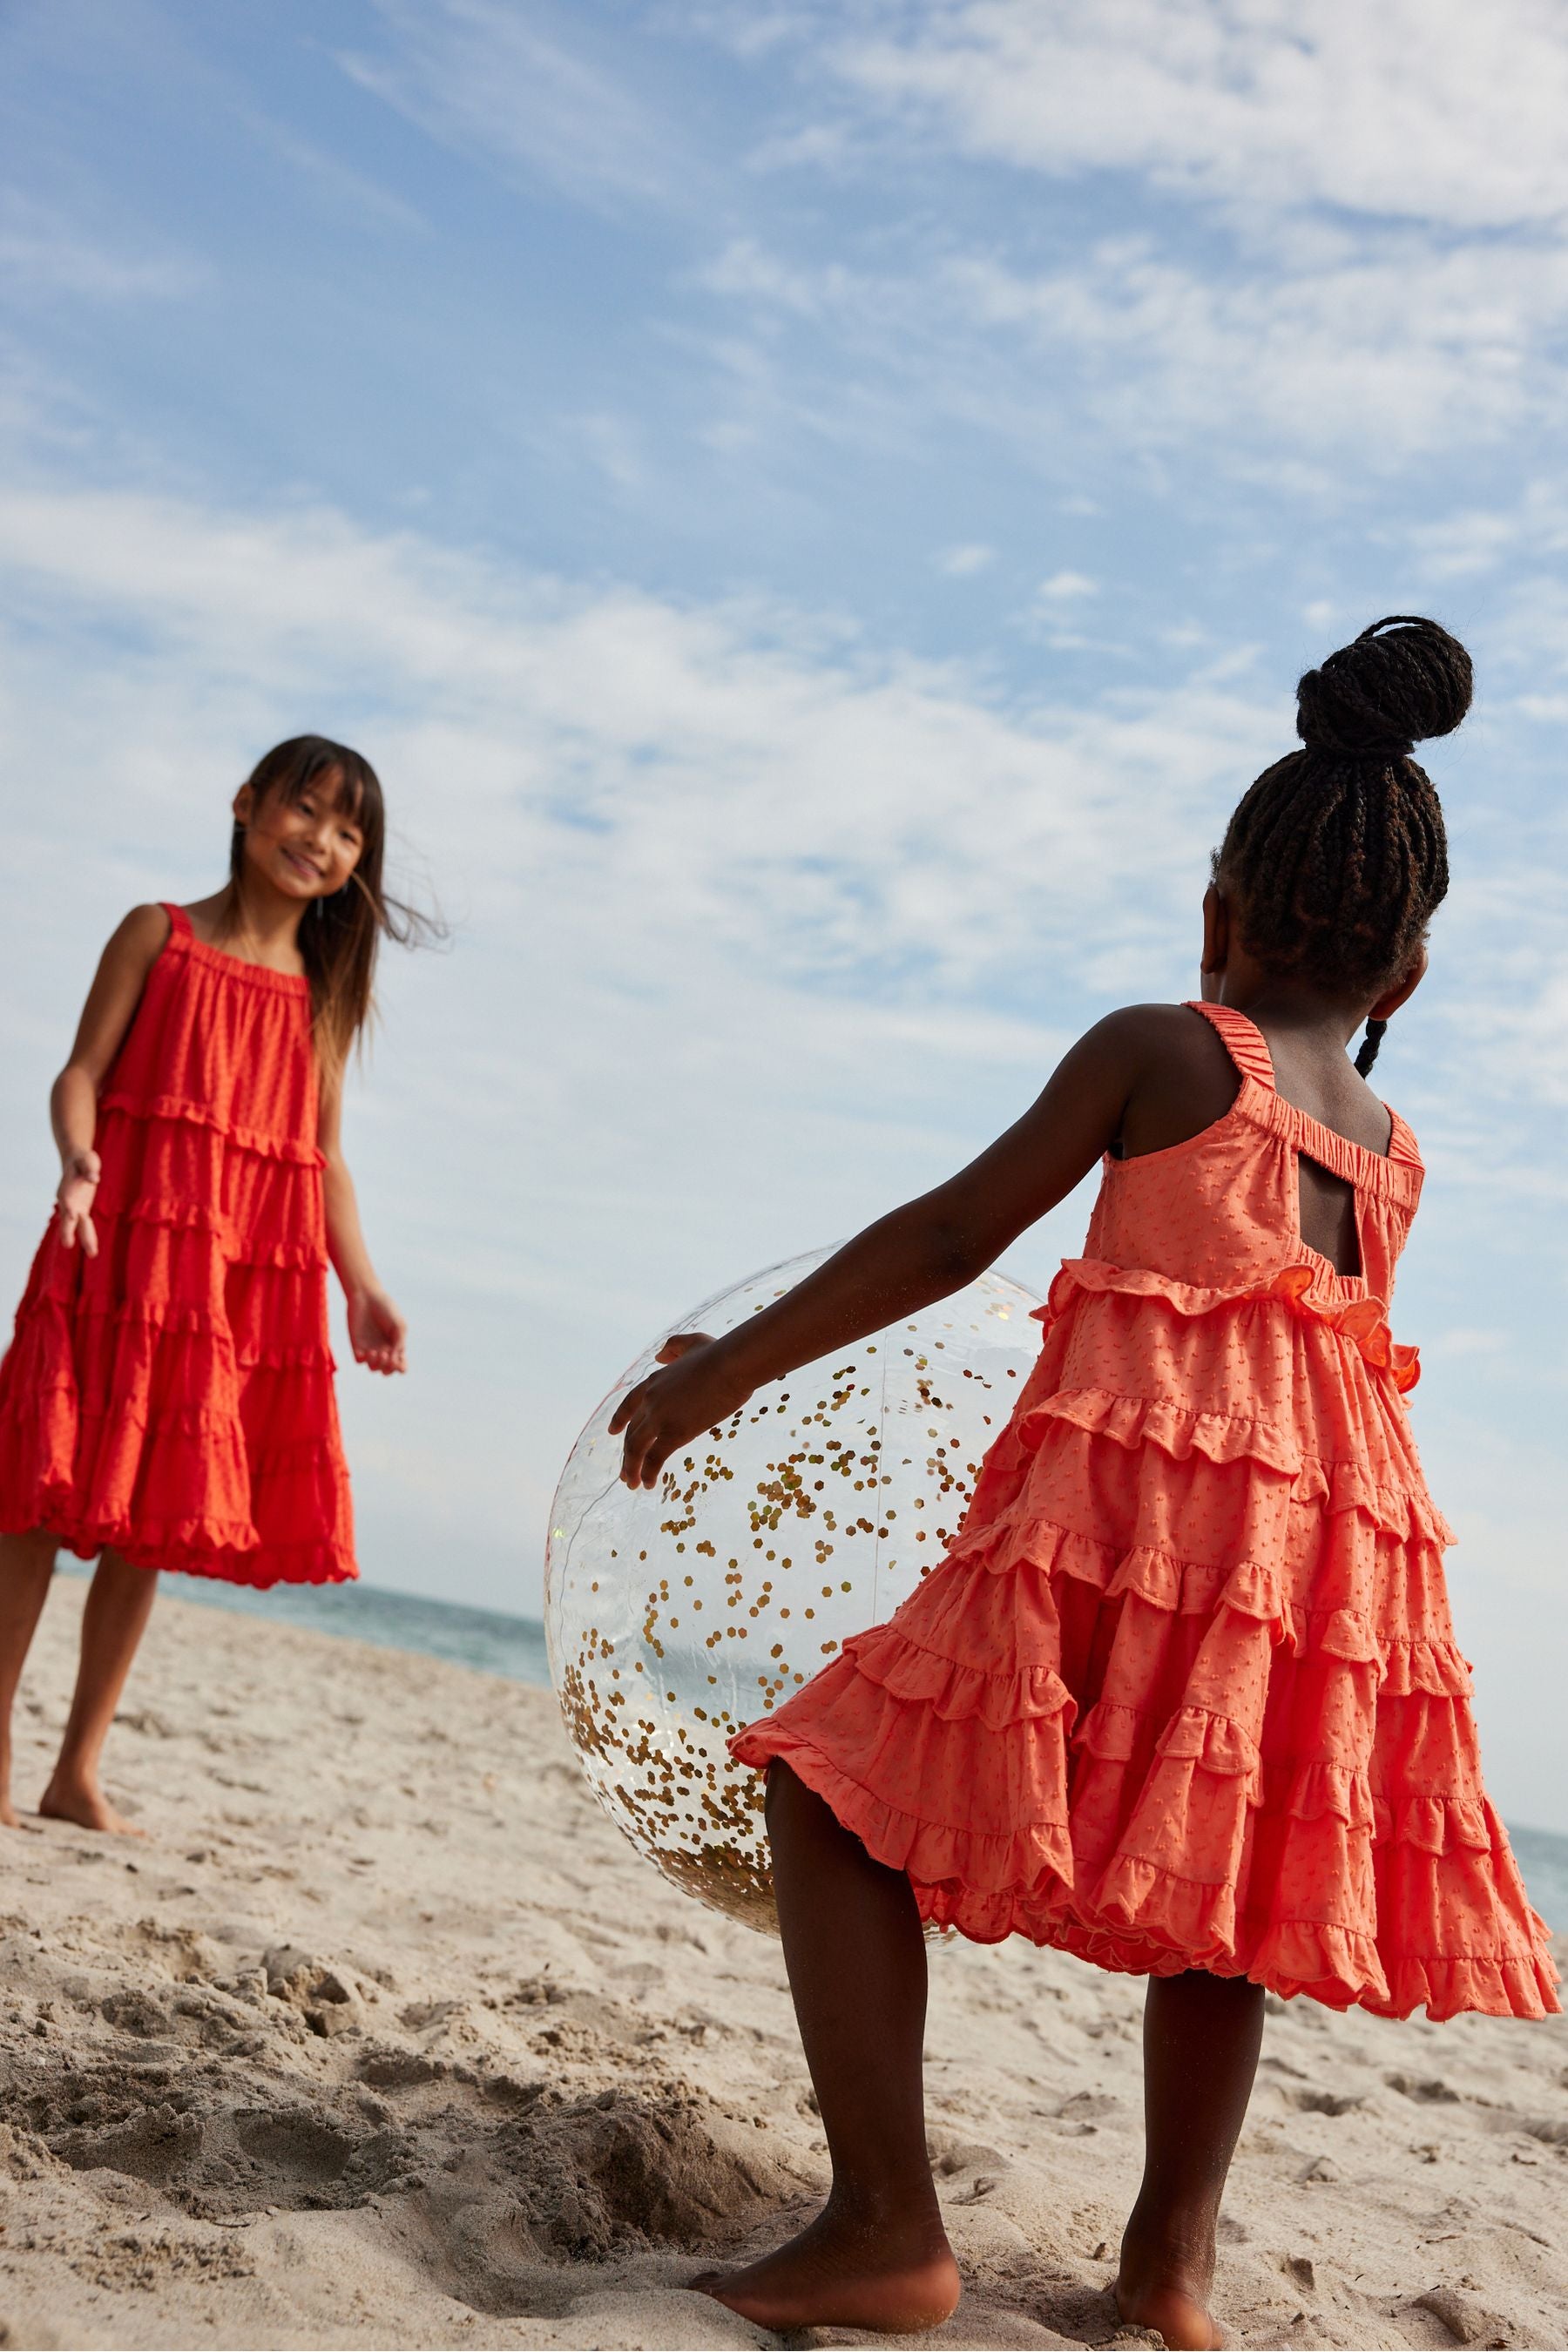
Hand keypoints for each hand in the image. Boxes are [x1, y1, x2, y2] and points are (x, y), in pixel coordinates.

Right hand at [55, 1149, 100, 1255]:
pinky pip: (84, 1224)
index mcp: (67, 1189)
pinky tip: (92, 1248)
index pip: (66, 1202)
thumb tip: (94, 1179)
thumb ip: (89, 1170)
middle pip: (68, 1219)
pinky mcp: (81, 1209)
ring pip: (77, 1225)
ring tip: (93, 1253)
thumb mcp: (87, 1160)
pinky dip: (88, 1236)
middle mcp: (67, 1201)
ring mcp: (73, 1207)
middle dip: (68, 1232)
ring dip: (84, 1239)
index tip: (68, 1218)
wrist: (76, 1161)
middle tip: (67, 1245)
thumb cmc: (82, 1159)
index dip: (67, 1210)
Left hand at [348, 1285, 406, 1373]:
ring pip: (373, 1368)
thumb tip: (395, 1360)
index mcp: (396, 1345)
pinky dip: (364, 1359)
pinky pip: (359, 1361)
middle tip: (387, 1354)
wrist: (366, 1296)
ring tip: (377, 1352)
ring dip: (377, 1364)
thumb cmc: (386, 1308)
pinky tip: (367, 1351)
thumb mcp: (399, 1325)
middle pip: (387, 1370)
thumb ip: (400, 1343)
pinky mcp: (356, 1345)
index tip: (400, 1360)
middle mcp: (384, 1349)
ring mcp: (370, 1348)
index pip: (400, 1364)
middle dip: (389, 1368)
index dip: (401, 1367)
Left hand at [609, 1332, 751, 1488]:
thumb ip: (673, 1347)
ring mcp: (659, 1417)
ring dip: (631, 1469)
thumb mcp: (693, 1343)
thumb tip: (659, 1355)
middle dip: (627, 1454)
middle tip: (626, 1472)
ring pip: (636, 1449)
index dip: (619, 1420)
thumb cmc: (719, 1354)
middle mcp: (650, 1400)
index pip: (629, 1405)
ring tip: (632, 1484)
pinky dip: (648, 1474)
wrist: (730, 1365)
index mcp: (653, 1382)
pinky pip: (654, 1459)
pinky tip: (649, 1485)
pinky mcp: (674, 1433)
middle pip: (631, 1432)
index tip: (611, 1432)